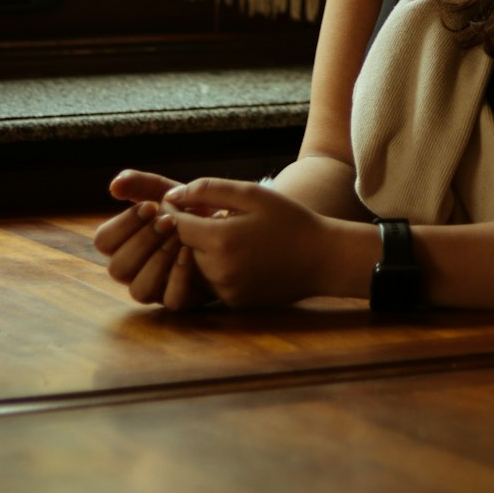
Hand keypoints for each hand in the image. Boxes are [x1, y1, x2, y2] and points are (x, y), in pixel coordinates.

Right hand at [94, 170, 214, 310]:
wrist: (224, 226)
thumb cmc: (186, 210)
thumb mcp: (164, 191)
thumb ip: (139, 184)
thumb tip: (114, 185)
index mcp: (123, 243)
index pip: (103, 241)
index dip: (123, 224)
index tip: (150, 206)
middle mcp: (133, 269)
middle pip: (117, 268)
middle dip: (143, 241)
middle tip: (169, 221)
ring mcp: (154, 288)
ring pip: (139, 290)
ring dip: (159, 261)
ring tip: (180, 238)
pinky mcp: (178, 299)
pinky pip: (171, 301)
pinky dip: (179, 276)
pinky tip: (190, 253)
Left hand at [157, 177, 331, 308]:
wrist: (322, 258)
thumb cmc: (289, 220)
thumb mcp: (252, 194)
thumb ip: (209, 190)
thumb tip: (171, 196)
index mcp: (220, 240)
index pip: (177, 226)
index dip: (175, 212)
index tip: (181, 202)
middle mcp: (217, 271)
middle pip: (184, 247)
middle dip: (191, 231)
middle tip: (210, 215)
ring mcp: (225, 291)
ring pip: (195, 267)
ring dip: (202, 250)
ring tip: (228, 233)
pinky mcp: (233, 302)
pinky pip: (211, 282)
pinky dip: (217, 267)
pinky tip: (240, 253)